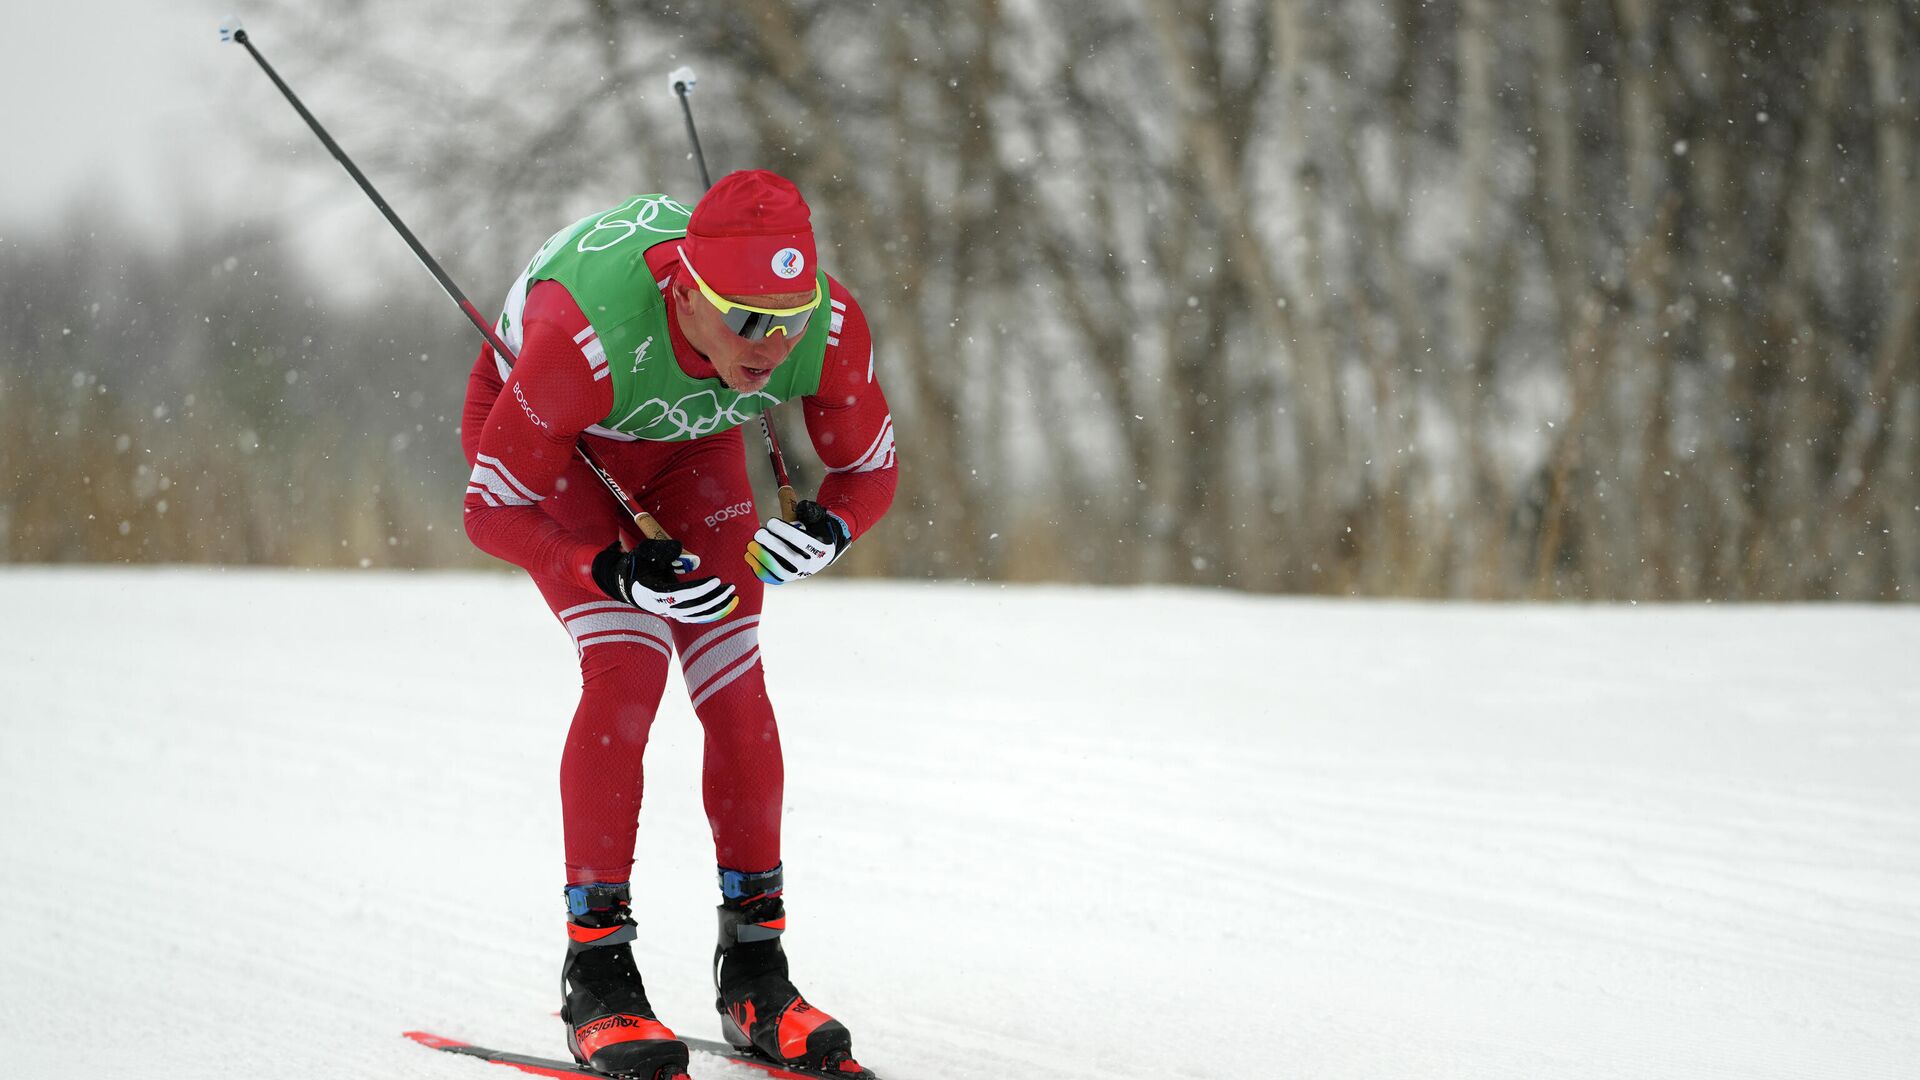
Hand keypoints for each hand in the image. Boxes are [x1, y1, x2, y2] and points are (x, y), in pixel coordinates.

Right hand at [591, 539, 737, 622]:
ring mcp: (669, 612)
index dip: (699, 589)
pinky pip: (696, 616)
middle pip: (691, 608)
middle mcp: (662, 606)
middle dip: (713, 598)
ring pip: (695, 615)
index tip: (716, 580)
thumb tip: (688, 555)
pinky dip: (712, 612)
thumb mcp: (646, 552)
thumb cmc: (638, 565)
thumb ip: (665, 550)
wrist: (628, 583)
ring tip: (732, 594)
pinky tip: (725, 604)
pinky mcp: (676, 613)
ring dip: (715, 606)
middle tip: (730, 586)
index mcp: (652, 592)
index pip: (680, 594)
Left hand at [746, 500, 850, 584]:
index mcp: (821, 548)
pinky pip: (772, 578)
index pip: (799, 540)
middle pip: (790, 557)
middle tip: (758, 534)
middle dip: (771, 544)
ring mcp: (798, 575)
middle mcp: (811, 565)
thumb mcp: (816, 519)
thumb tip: (790, 498)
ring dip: (763, 558)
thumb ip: (806, 511)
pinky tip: (749, 557)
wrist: (818, 553)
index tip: (771, 522)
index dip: (783, 530)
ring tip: (750, 546)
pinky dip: (759, 569)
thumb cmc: (813, 531)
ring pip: (779, 571)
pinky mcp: (787, 579)